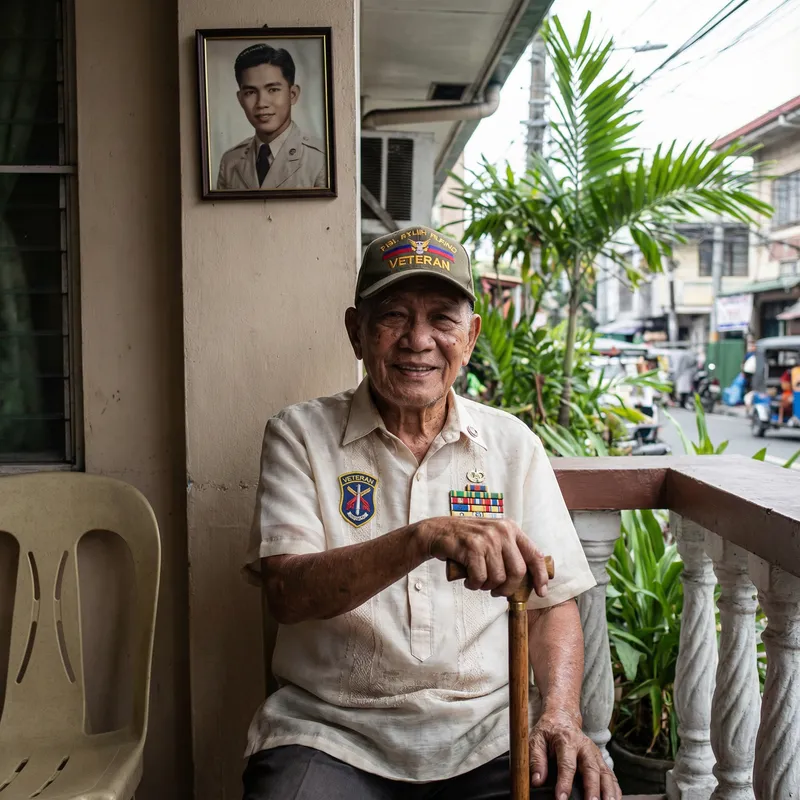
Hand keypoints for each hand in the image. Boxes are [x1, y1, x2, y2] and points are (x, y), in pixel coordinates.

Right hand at [419, 517, 548, 597]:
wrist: (437, 532)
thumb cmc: (467, 541)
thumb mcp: (493, 539)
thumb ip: (509, 553)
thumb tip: (530, 579)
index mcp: (510, 529)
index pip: (534, 554)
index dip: (540, 576)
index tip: (541, 591)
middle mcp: (501, 531)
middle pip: (518, 571)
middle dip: (508, 588)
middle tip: (497, 592)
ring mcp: (487, 538)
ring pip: (498, 577)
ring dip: (487, 586)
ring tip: (478, 581)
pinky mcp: (471, 546)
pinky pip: (480, 578)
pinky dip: (474, 585)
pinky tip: (468, 580)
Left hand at [529, 710, 619, 799]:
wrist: (562, 717)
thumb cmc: (548, 731)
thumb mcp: (536, 739)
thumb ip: (536, 759)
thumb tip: (536, 781)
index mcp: (566, 740)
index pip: (567, 764)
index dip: (564, 782)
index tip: (561, 799)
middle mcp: (584, 747)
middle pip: (591, 769)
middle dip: (593, 788)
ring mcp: (595, 753)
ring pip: (605, 773)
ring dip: (608, 791)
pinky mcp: (600, 760)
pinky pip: (611, 775)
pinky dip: (615, 789)